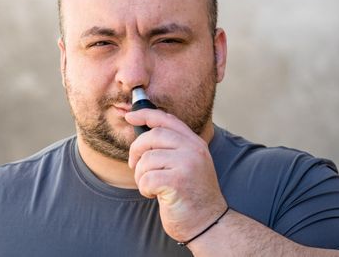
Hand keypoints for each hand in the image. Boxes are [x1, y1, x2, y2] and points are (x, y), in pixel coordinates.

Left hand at [125, 108, 226, 242]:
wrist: (208, 223)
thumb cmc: (191, 196)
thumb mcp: (187, 164)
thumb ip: (172, 147)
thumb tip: (143, 130)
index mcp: (195, 143)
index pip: (167, 119)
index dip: (145, 114)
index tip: (130, 116)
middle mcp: (193, 150)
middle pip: (152, 135)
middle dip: (136, 150)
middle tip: (134, 165)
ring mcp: (187, 165)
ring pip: (146, 159)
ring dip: (140, 175)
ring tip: (151, 186)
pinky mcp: (177, 182)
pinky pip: (146, 178)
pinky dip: (144, 189)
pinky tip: (155, 195)